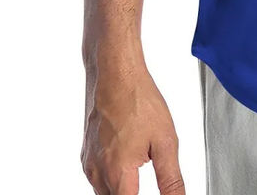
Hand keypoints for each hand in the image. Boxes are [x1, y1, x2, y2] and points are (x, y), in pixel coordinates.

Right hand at [81, 60, 184, 194]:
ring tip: (139, 170)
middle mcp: (97, 172)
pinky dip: (111, 179)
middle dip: (132, 194)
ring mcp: (89, 163)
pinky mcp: (85, 153)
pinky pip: (97, 178)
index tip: (158, 193)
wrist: (116, 74)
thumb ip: (171, 178)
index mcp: (118, 173)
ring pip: (103, 192)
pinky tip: (126, 164)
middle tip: (147, 174)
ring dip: (122, 190)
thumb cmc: (139, 100)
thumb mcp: (165, 141)